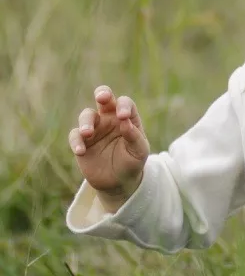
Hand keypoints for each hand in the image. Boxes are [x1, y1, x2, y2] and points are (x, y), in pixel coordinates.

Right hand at [68, 86, 149, 208]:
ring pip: (86, 115)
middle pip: (104, 98)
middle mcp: (110, 119)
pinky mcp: (81, 141)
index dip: (123, 106)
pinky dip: (76, 141)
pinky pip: (75, 136)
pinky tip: (81, 151)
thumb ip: (134, 137)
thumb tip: (125, 122)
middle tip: (102, 98)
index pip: (125, 103)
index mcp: (127, 118)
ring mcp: (94, 128)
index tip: (123, 117)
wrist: (118, 182)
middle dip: (102, 94)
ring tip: (88, 133)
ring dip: (86, 122)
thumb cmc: (132, 162)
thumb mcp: (139, 151)